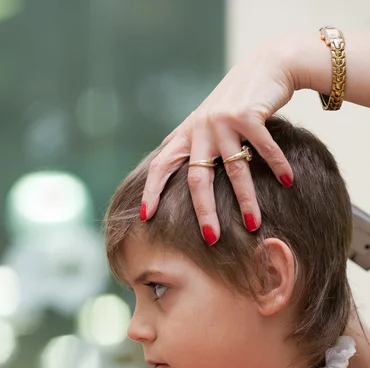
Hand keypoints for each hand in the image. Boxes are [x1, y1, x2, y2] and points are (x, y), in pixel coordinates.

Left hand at [141, 38, 295, 242]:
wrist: (266, 65)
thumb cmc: (235, 100)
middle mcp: (201, 128)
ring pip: (234, 171)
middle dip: (204, 211)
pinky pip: (264, 150)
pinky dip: (277, 166)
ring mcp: (224, 121)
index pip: (162, 165)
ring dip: (246, 201)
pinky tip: (287, 182)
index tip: (144, 216)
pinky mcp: (249, 115)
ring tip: (253, 225)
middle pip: (198, 178)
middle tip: (211, 238)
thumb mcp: (206, 120)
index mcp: (188, 133)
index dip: (152, 190)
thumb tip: (163, 165)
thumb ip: (189, 141)